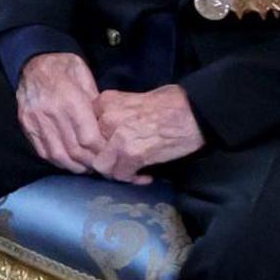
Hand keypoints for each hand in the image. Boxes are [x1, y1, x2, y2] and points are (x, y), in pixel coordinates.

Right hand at [13, 50, 108, 175]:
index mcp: (70, 101)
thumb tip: (106, 128)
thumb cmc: (64, 67)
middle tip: (101, 166)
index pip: (89, 139)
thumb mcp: (86, 79)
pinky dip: (57, 161)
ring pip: (58, 155)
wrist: (34, 60)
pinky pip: (42, 150)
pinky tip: (67, 161)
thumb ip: (96, 105)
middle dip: (90, 163)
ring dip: (74, 166)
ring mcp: (36, 120)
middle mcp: (51, 113)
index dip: (101, 152)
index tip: (111, 155)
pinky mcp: (26, 124)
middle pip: (74, 151)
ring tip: (85, 167)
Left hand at [88, 86, 206, 182]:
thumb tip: (104, 134)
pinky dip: (132, 179)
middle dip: (104, 159)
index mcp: (104, 103)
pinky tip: (146, 175)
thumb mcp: (131, 100)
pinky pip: (122, 175)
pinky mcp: (132, 153)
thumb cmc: (169, 103)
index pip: (85, 130)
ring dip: (116, 172)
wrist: (195, 111)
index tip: (110, 149)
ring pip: (102, 165)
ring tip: (131, 171)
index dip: (96, 144)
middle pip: (91, 149)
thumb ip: (113, 114)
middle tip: (120, 164)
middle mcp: (106, 118)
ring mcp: (117, 136)